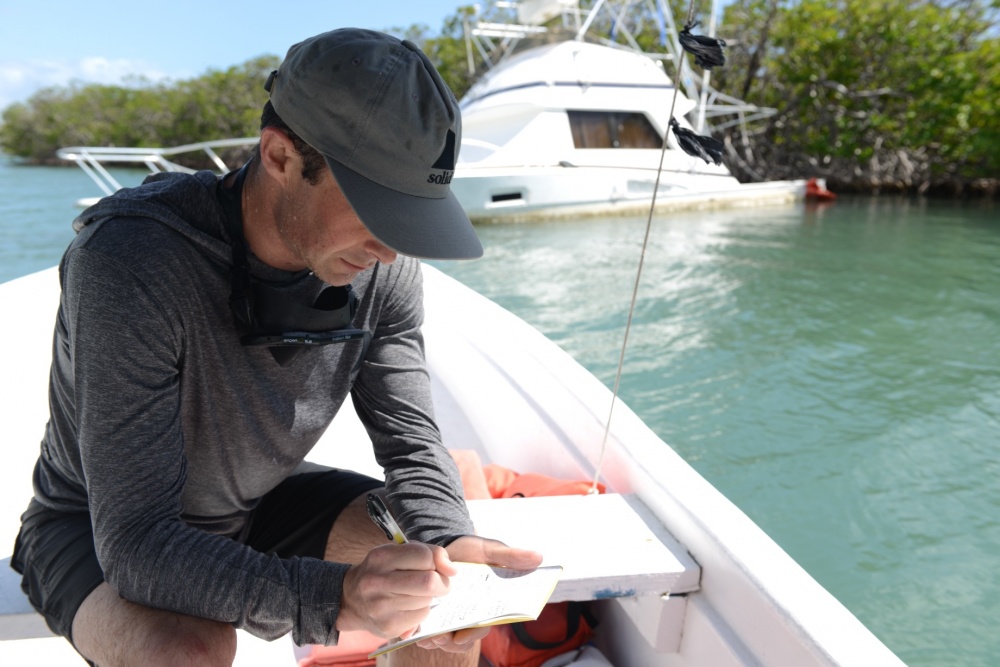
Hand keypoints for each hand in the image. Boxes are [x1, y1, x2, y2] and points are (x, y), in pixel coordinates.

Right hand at [337, 542, 454, 639]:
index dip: (436, 561)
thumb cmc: (383, 571)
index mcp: (381, 557)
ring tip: (416, 593)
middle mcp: (377, 582)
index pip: (425, 556)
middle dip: (442, 582)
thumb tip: (452, 570)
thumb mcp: (399, 552)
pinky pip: (421, 617)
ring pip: (427, 600)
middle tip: (438, 582)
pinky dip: (422, 610)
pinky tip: (409, 606)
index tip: (434, 565)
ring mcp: (381, 607)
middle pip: (429, 582)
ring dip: (429, 597)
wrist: (350, 600)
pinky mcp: (388, 626)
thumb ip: (430, 552)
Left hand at [414, 535, 543, 652]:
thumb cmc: (471, 549)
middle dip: (452, 641)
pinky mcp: (435, 614)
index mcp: (486, 604)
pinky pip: (430, 632)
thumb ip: (510, 556)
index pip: (484, 626)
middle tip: (440, 636)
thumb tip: (538, 558)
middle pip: (464, 638)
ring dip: (437, 641)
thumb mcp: (489, 550)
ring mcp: (452, 616)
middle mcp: (470, 614)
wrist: (444, 542)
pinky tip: (416, 631)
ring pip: (447, 639)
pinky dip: (423, 635)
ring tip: (428, 635)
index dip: (473, 633)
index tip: (461, 634)